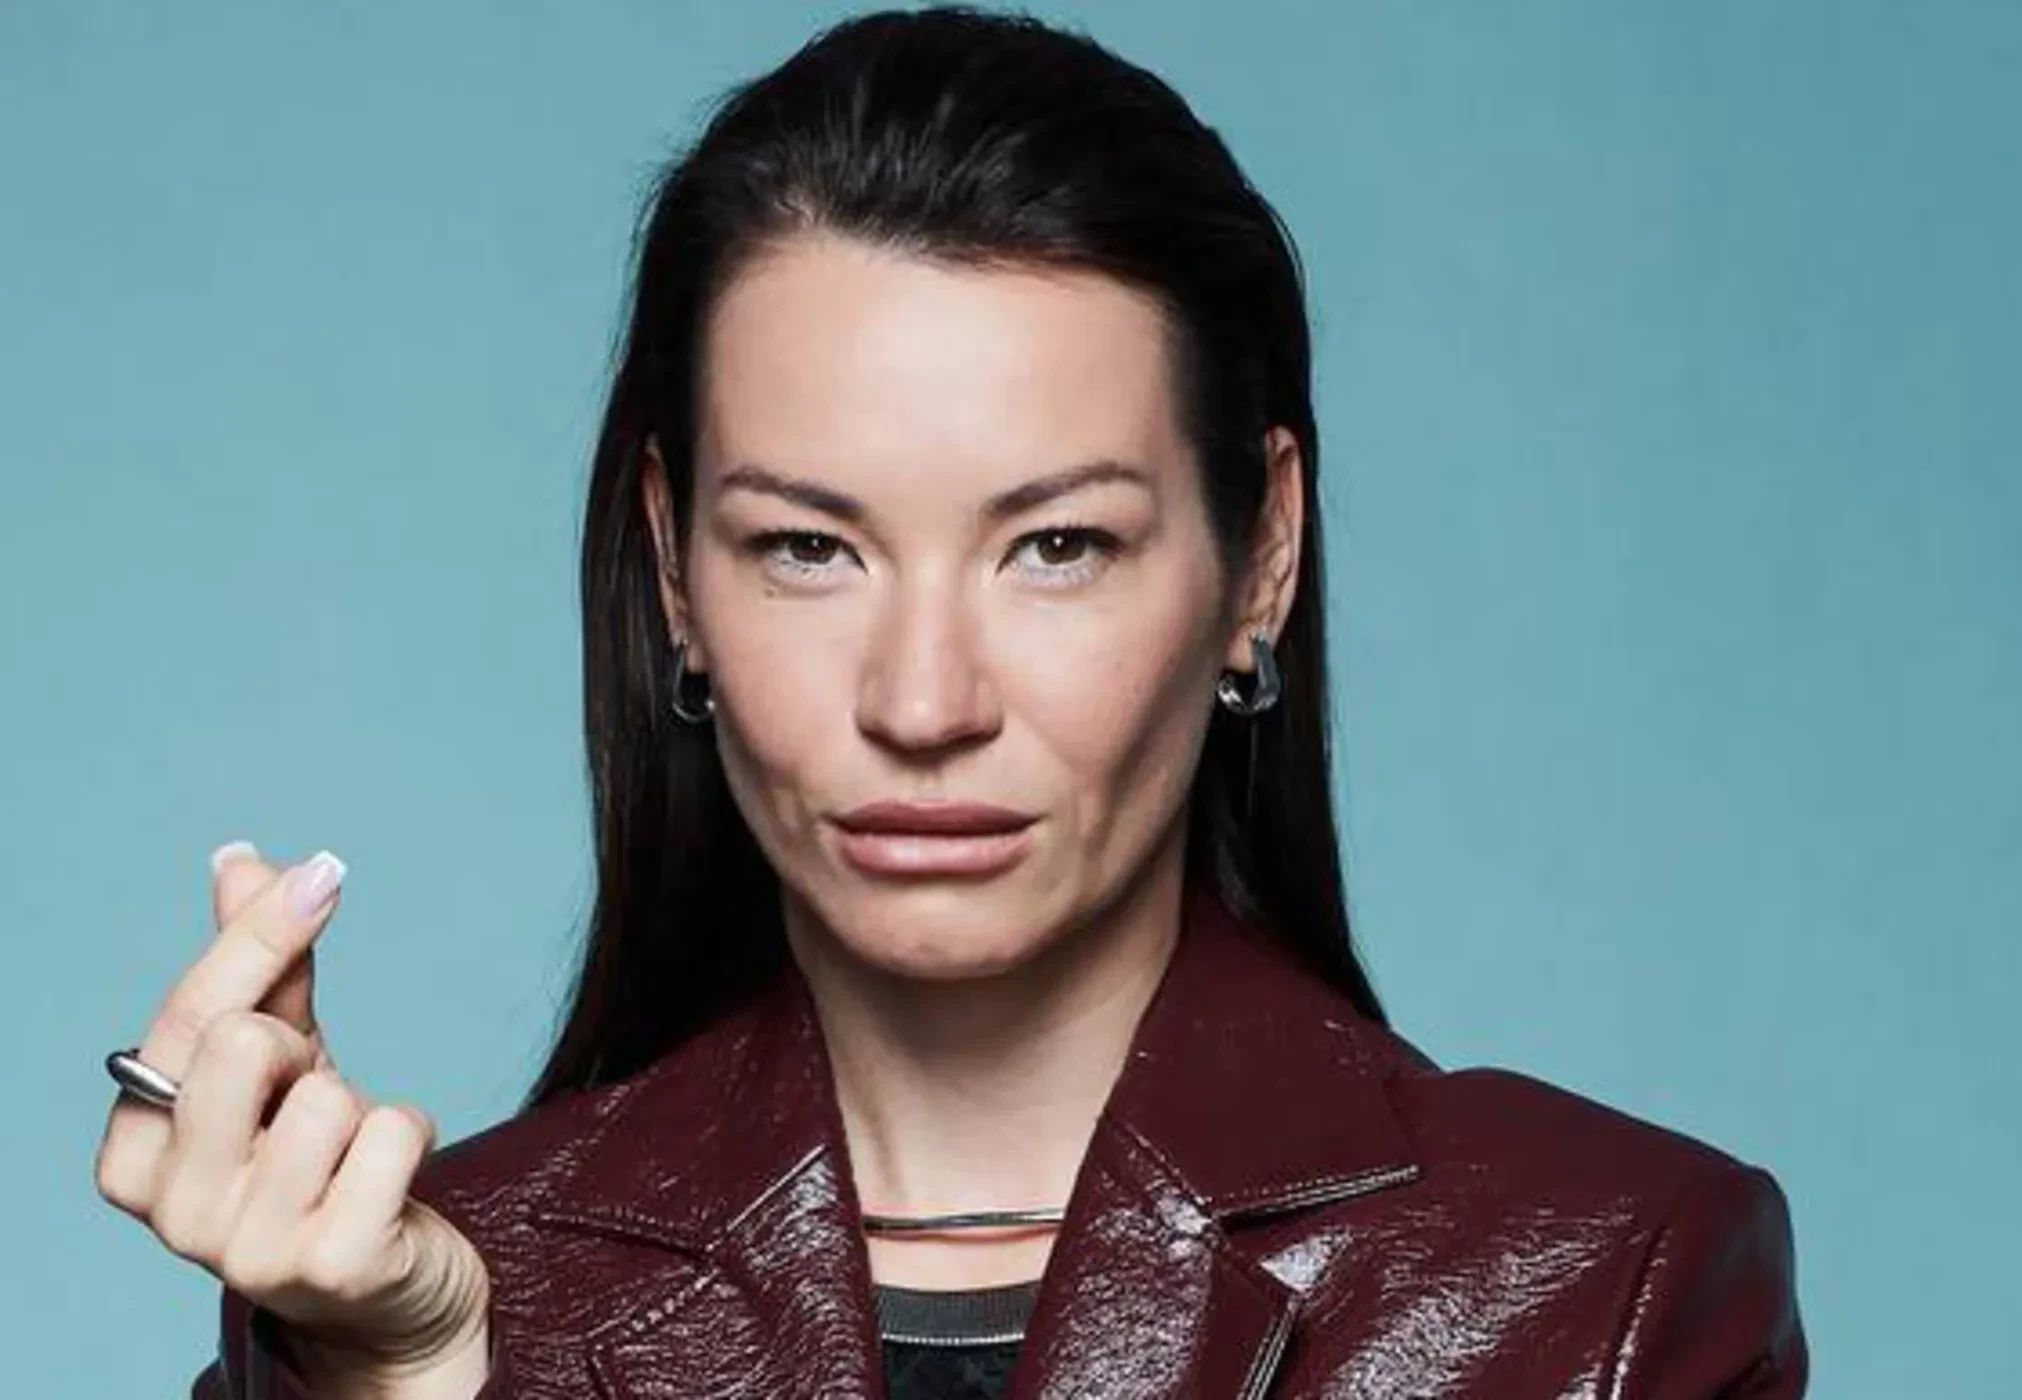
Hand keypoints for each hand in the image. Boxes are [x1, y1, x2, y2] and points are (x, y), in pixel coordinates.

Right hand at [94, 842, 491, 1395]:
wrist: (390, 1294)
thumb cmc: (323, 1166)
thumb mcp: (285, 1061)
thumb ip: (260, 967)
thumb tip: (239, 857)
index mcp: (136, 1152)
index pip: (190, 1015)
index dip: (261, 934)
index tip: (324, 873)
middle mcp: (171, 1210)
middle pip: (245, 1043)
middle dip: (305, 1050)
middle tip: (318, 1097)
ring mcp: (245, 1249)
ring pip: (328, 1094)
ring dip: (363, 1110)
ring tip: (351, 1158)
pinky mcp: (331, 1265)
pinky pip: (390, 1134)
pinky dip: (410, 1135)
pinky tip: (391, 1183)